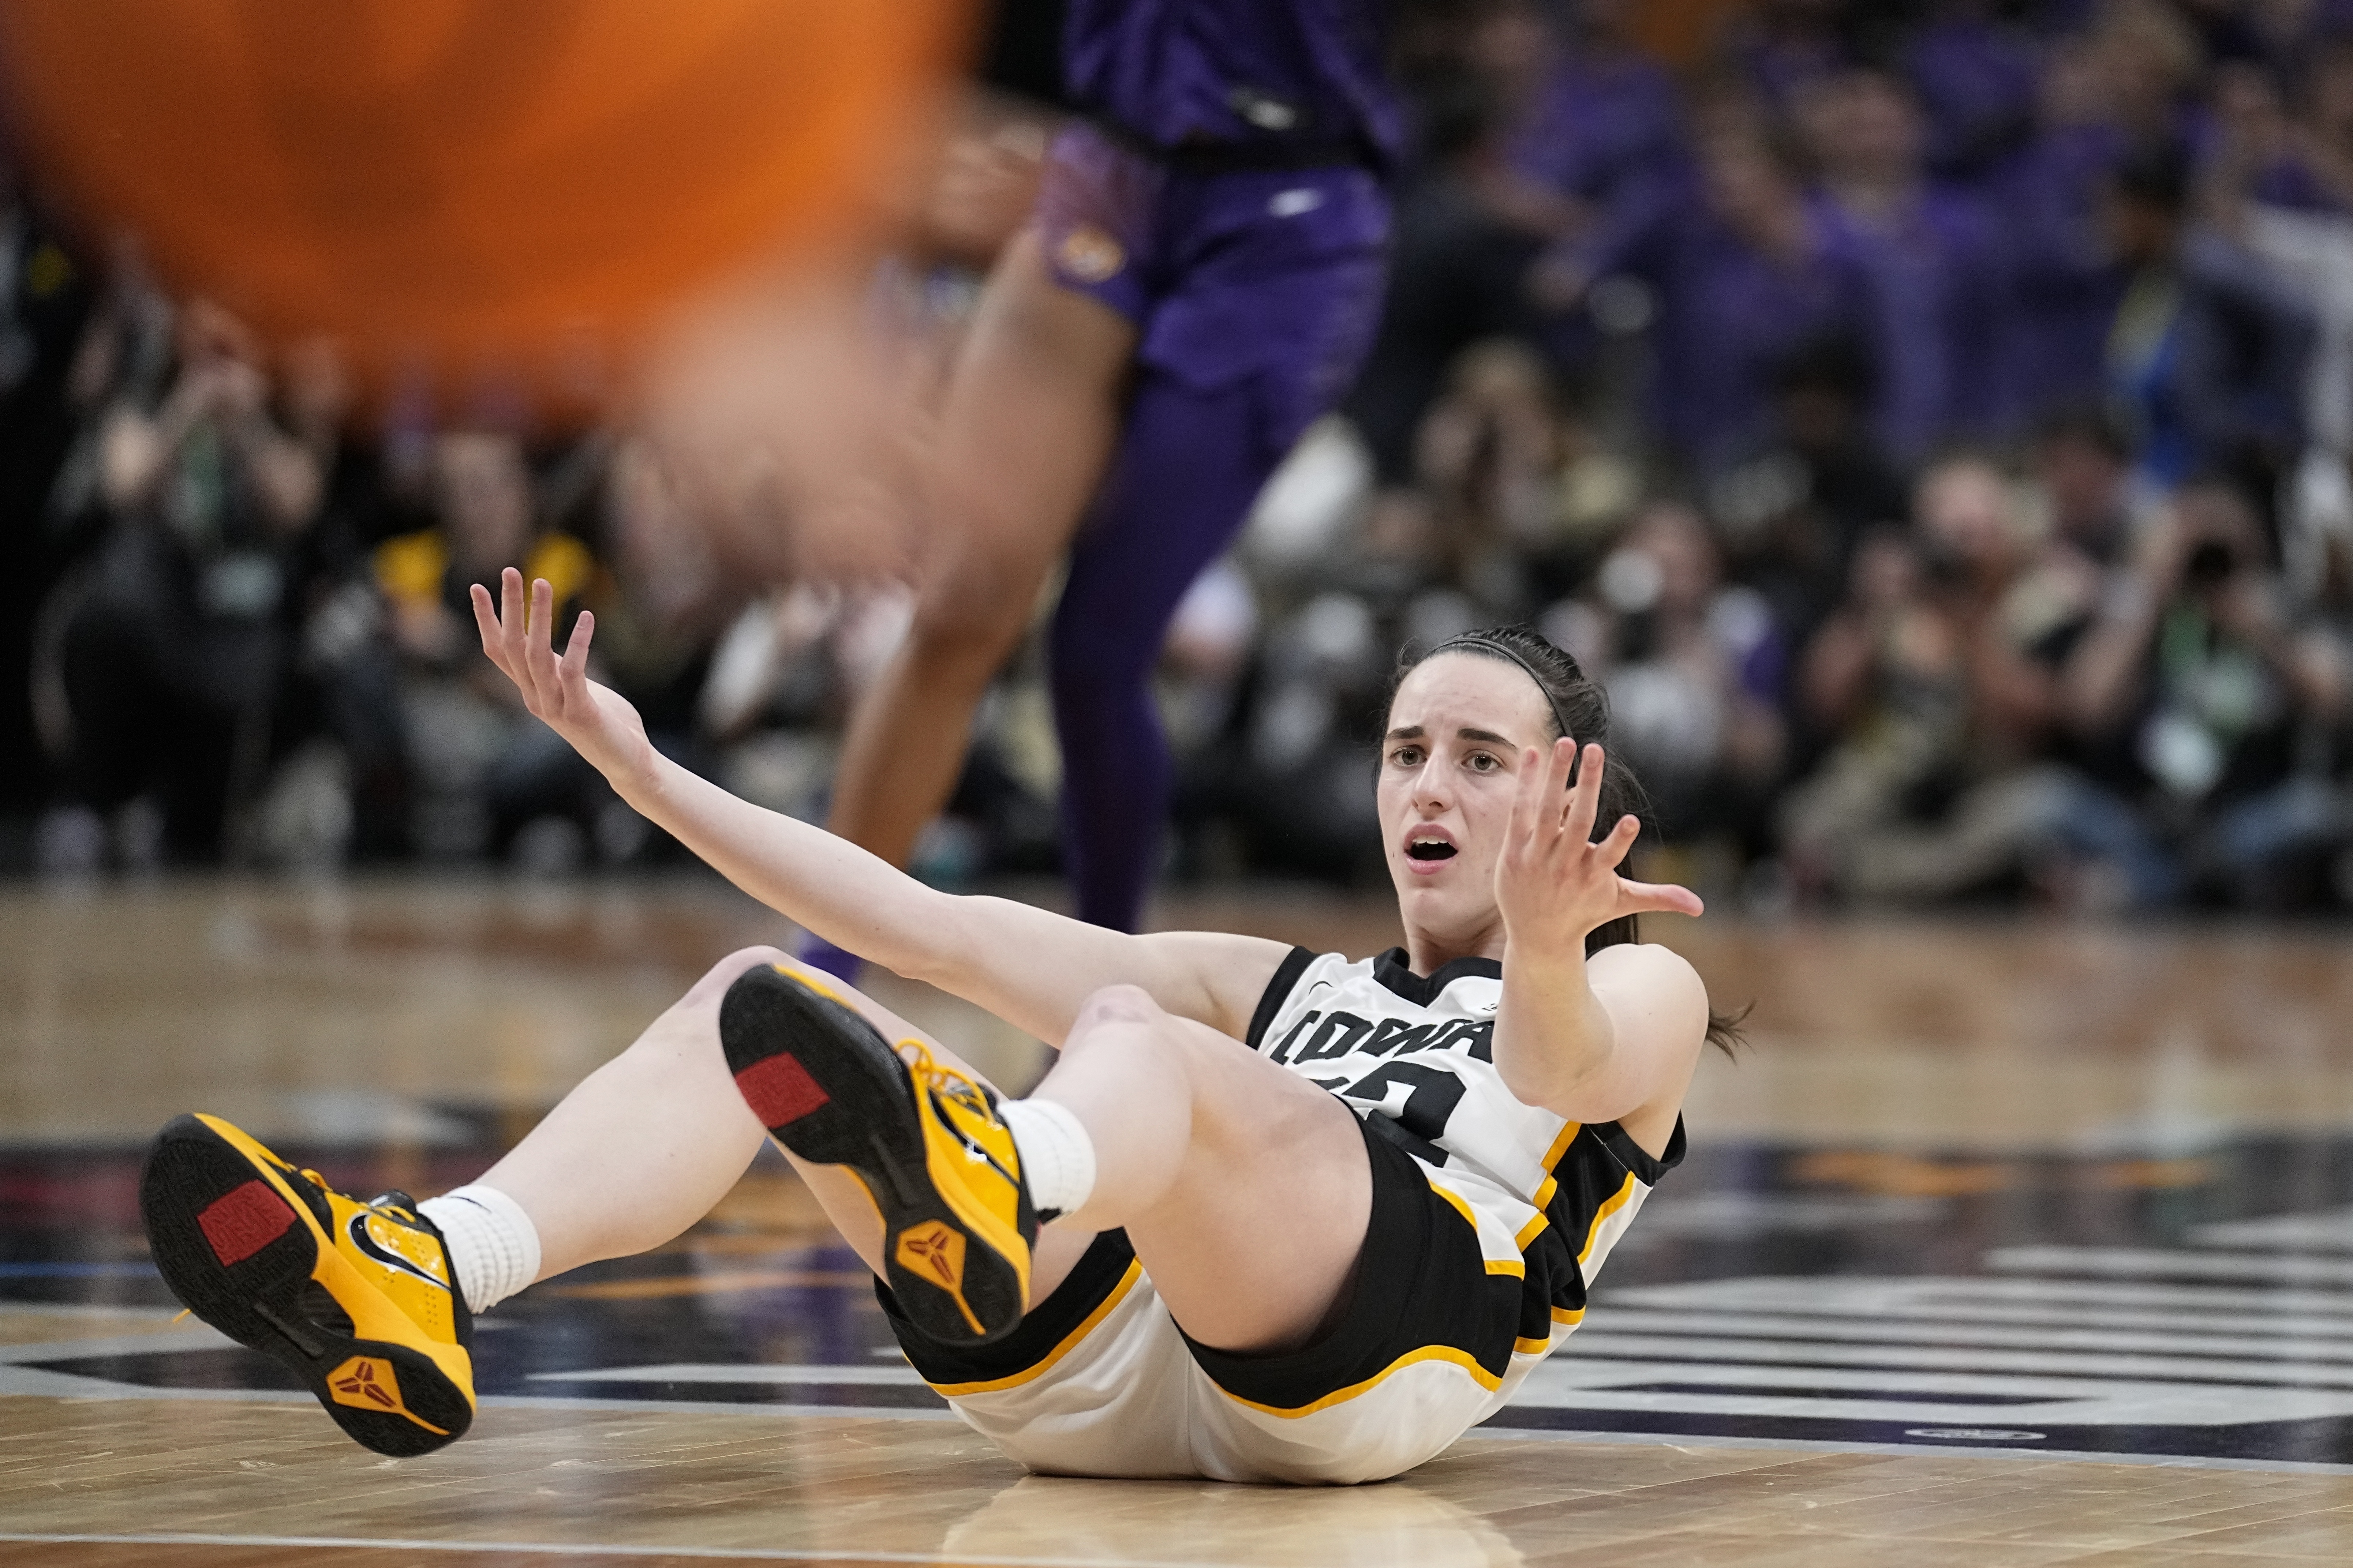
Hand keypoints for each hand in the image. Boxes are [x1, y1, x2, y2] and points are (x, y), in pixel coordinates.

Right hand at [470, 568, 654, 788]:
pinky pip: (572, 672)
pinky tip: (586, 617)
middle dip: (509, 607)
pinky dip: (578, 642)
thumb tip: (539, 639)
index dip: (486, 620)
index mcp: (530, 690)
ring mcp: (554, 706)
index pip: (498, 651)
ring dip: (539, 617)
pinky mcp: (579, 712)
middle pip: (512, 647)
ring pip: (536, 655)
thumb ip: (555, 667)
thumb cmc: (605, 721)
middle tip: (510, 571)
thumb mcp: (574, 688)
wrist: (626, 762)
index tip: (478, 586)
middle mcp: (535, 697)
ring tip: (544, 583)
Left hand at [1495, 738, 1702, 955]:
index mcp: (1593, 876)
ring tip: (1566, 741)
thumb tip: (1700, 907)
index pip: (1609, 856)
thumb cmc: (1584, 912)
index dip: (1621, 840)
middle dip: (1588, 784)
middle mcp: (1564, 865)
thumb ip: (1658, 897)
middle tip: (1595, 749)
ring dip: (1555, 774)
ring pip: (1546, 810)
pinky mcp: (1514, 849)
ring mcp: (1537, 856)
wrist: (1536, 936)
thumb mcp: (1620, 903)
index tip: (1632, 821)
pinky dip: (1526, 783)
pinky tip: (1531, 752)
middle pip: (1577, 821)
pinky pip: (1520, 811)